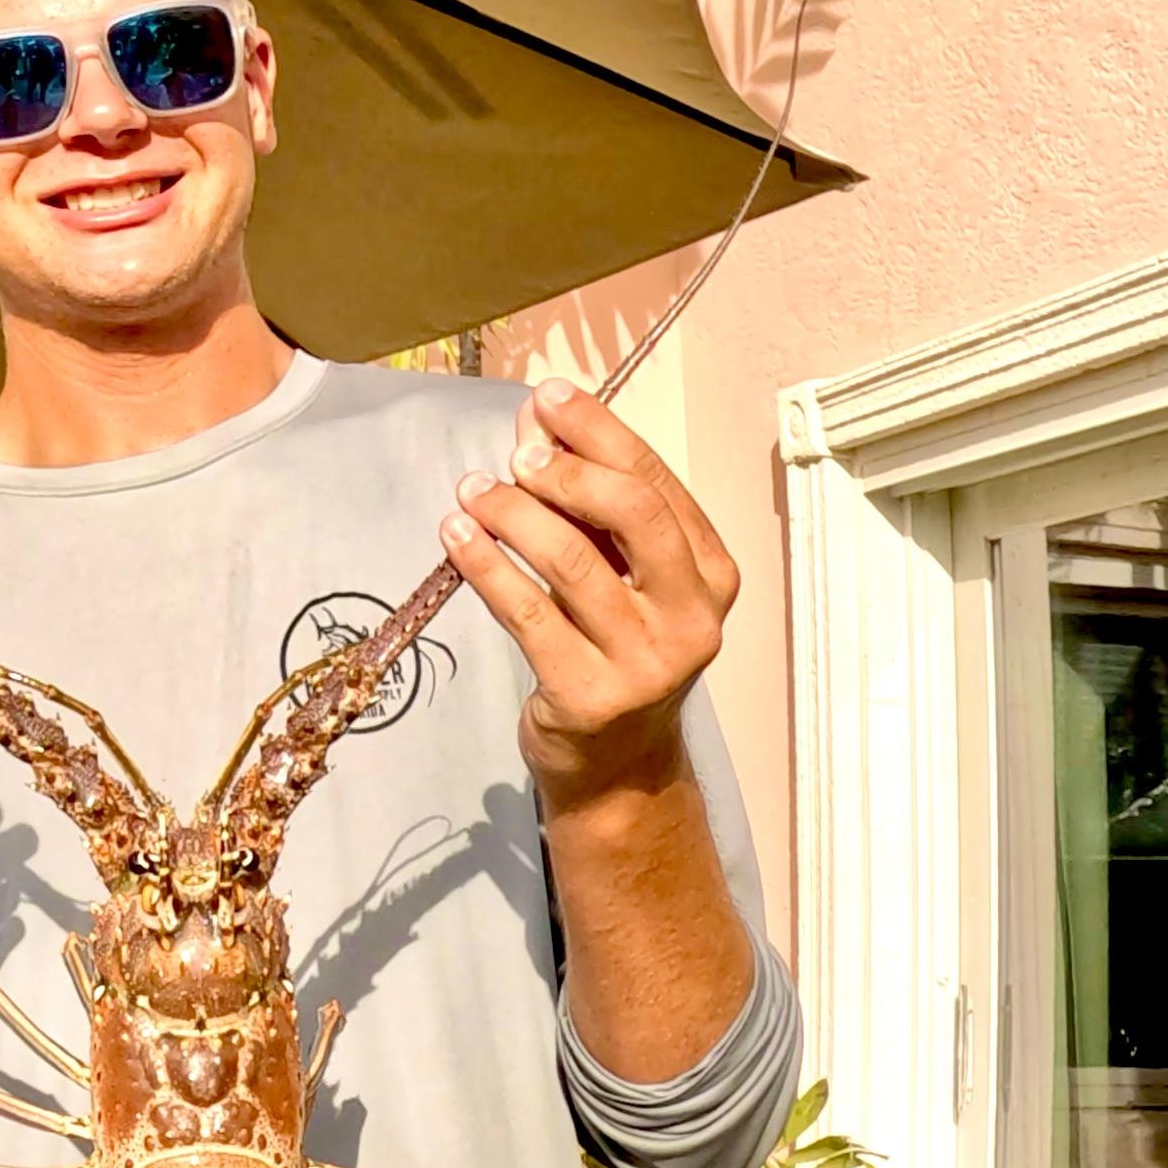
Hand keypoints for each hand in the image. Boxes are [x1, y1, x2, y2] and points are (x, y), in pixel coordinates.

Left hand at [441, 381, 739, 808]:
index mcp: (711, 574)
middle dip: (568, 469)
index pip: (656, 484)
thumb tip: (535, 421)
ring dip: (513, 514)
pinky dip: (487, 565)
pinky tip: (456, 535)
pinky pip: (527, 614)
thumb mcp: (618, 577)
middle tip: (517, 454)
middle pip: (632, 513)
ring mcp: (645, 661)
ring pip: (572, 562)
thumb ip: (586, 505)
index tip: (548, 399)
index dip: (599, 432)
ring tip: (471, 490)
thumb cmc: (613, 653)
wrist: (615, 769)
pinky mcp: (589, 695)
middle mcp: (691, 616)